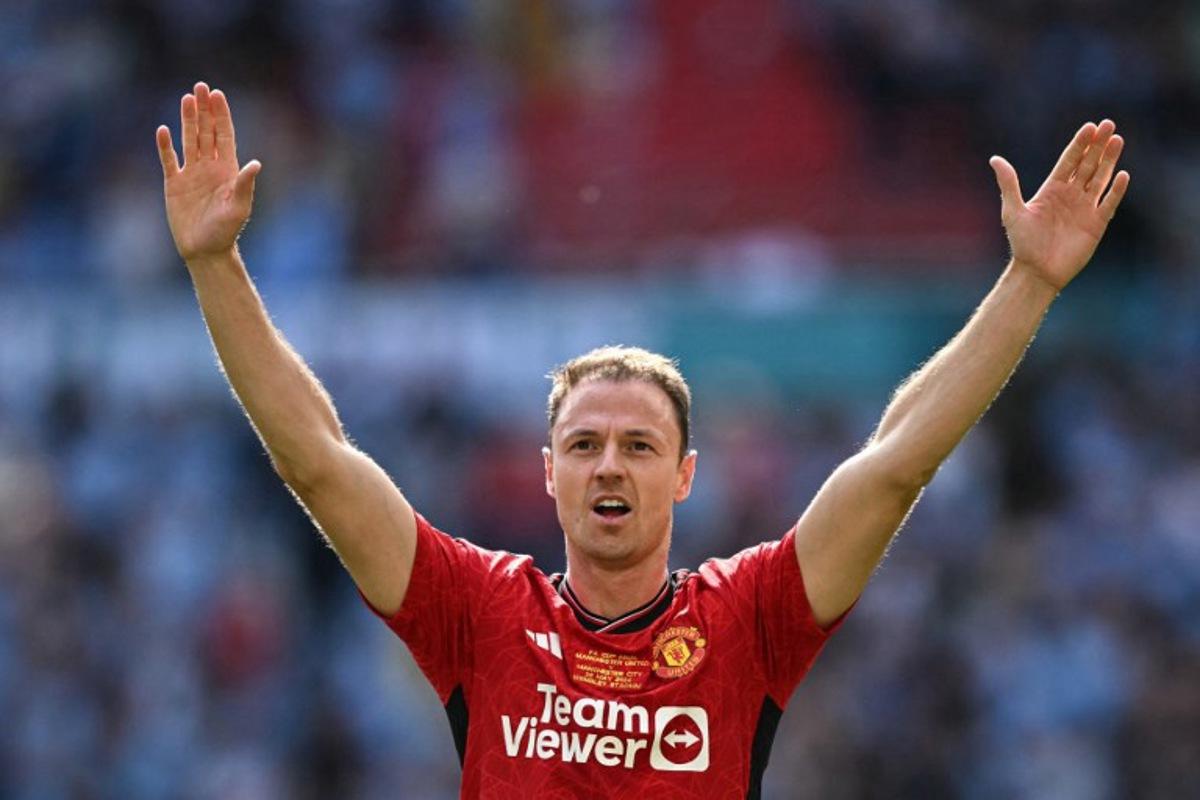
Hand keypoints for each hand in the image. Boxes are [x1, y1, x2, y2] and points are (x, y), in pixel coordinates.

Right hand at [156, 82, 261, 263]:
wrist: (205, 250)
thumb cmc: (226, 231)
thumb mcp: (239, 207)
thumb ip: (245, 184)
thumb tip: (255, 163)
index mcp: (227, 170)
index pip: (224, 136)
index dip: (221, 115)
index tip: (218, 94)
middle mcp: (209, 168)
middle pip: (206, 132)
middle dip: (204, 110)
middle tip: (200, 86)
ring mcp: (191, 175)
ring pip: (189, 140)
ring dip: (187, 120)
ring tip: (186, 98)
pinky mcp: (174, 185)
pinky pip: (169, 160)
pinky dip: (166, 146)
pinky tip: (163, 130)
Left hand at [989, 120, 1129, 291]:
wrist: (1037, 271)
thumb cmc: (1023, 243)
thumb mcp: (1013, 210)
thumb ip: (1009, 184)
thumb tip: (995, 159)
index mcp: (1052, 190)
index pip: (1069, 161)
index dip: (1079, 144)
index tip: (1090, 126)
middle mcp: (1070, 195)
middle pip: (1087, 164)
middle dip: (1097, 145)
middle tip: (1109, 124)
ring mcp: (1084, 208)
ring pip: (1100, 178)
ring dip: (1109, 160)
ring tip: (1118, 140)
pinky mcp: (1096, 224)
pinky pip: (1108, 203)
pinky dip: (1116, 190)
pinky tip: (1122, 175)